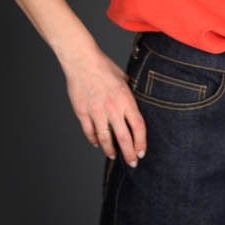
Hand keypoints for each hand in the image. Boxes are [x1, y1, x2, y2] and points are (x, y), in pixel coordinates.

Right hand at [61, 46, 146, 166]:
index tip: (142, 151)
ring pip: (105, 139)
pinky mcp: (82, 112)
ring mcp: (96, 111)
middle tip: (132, 162)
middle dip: (129, 153)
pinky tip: (98, 143)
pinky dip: (94, 140)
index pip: (138, 127)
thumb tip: (135, 105)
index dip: (141, 142)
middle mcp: (113, 108)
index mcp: (126, 100)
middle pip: (124, 138)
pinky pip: (89, 131)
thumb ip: (130, 94)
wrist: (82, 61)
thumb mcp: (124, 79)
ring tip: (114, 155)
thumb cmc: (104, 67)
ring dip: (110, 150)